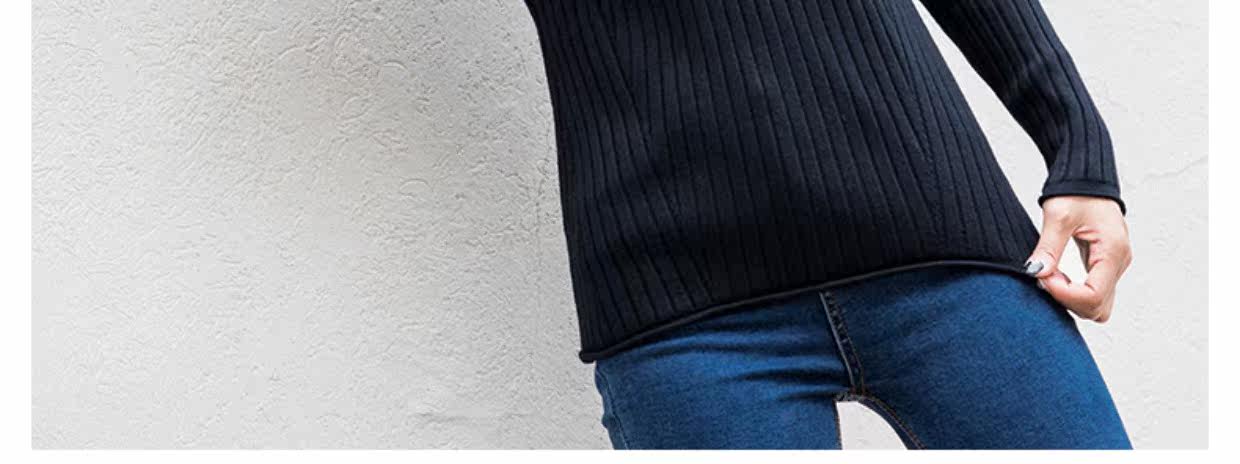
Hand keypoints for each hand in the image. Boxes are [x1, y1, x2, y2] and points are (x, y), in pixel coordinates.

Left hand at [1023, 196, 1131, 322]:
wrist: (1087, 178)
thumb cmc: (1077, 191)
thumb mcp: (1058, 215)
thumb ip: (1048, 247)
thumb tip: (1036, 273)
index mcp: (1113, 251)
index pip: (1093, 296)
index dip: (1064, 294)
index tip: (1043, 277)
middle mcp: (1119, 262)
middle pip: (1098, 308)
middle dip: (1068, 301)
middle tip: (1045, 277)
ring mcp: (1114, 265)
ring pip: (1097, 305)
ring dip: (1070, 298)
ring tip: (1050, 275)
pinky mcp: (1105, 265)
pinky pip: (1094, 292)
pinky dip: (1074, 292)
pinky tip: (1056, 276)